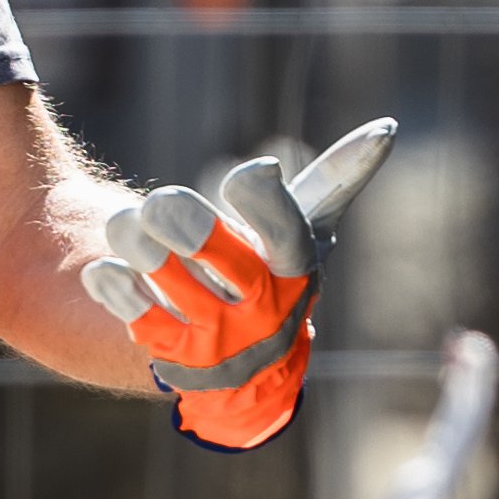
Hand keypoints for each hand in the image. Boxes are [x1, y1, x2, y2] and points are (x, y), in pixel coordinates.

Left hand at [81, 118, 394, 452]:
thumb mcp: (302, 233)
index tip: (247, 171)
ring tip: (132, 228)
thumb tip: (387, 128)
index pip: (288, 233)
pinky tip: (112, 269)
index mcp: (299, 270)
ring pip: (157, 266)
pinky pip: (126, 303)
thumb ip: (337, 179)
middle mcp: (265, 313)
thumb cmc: (268, 277)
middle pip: (209, 245)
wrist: (234, 371)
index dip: (264, 200)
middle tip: (162, 201)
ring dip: (134, 234)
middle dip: (175, 212)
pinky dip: (111, 276)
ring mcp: (218, 343)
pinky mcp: (172, 363)